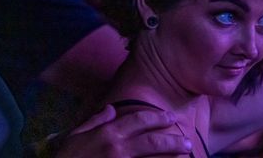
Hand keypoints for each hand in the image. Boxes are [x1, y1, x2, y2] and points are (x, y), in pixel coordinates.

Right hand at [55, 104, 192, 157]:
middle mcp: (118, 148)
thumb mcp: (76, 135)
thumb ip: (95, 121)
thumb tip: (112, 109)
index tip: (169, 117)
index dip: (156, 117)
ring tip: (187, 154)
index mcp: (107, 133)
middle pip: (152, 140)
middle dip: (172, 139)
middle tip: (186, 139)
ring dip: (172, 156)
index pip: (138, 120)